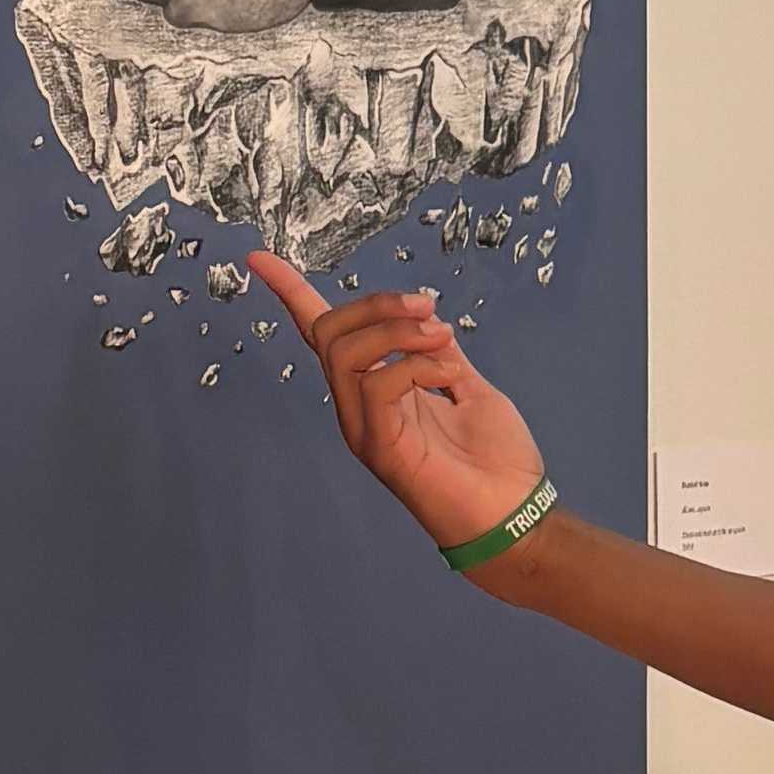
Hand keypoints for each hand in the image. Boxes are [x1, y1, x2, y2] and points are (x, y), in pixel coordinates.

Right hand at [253, 253, 547, 560]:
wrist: (515, 516)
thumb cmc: (496, 461)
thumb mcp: (470, 388)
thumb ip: (440, 355)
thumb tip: (427, 319)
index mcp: (374, 390)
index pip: (320, 336)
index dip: (291, 294)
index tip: (258, 257)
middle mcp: (358, 408)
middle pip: (331, 331)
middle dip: (377, 304)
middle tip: (429, 309)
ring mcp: (364, 429)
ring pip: (344, 351)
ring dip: (396, 331)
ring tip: (442, 338)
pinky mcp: (380, 448)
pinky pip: (376, 384)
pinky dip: (413, 365)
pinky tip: (446, 374)